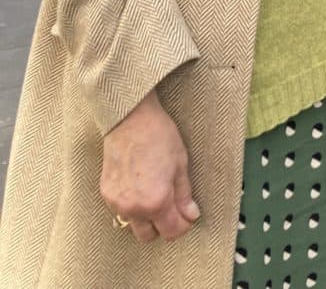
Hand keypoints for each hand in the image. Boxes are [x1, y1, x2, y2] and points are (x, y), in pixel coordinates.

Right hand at [101, 91, 199, 242]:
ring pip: (133, 226)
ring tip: (155, 195)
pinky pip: (120, 211)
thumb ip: (184, 194)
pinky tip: (140, 187)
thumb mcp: (180, 163)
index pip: (171, 231)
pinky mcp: (106, 194)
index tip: (188, 215)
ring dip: (146, 218)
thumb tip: (191, 214)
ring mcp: (117, 202)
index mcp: (156, 201)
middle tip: (172, 207)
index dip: (183, 225)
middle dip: (163, 226)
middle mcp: (134, 207)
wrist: (131, 119)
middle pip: (149, 236)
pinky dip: (132, 206)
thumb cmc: (159, 135)